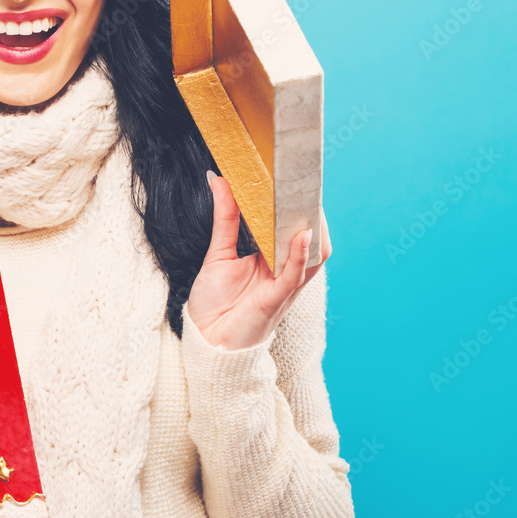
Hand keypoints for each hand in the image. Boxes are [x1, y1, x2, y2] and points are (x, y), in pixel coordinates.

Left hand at [186, 171, 331, 350]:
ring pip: (311, 256)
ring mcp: (283, 287)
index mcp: (273, 260)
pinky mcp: (276, 300)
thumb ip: (225, 217)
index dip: (299, 206)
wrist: (204, 340)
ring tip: (308, 202)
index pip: (295, 228)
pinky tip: (300, 236)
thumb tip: (219, 178)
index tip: (294, 176)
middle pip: (310, 239)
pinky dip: (298, 255)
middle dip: (311, 212)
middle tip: (305, 182)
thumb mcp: (218, 252)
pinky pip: (294, 275)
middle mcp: (284, 272)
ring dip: (313, 230)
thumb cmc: (214, 304)